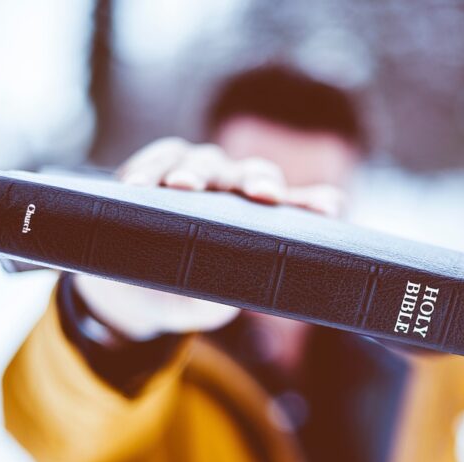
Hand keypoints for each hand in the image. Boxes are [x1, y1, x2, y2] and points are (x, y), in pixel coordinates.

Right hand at [75, 137, 345, 340]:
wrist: (135, 289)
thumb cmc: (186, 293)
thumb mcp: (210, 300)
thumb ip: (228, 293)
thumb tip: (244, 293)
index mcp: (259, 217)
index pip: (295, 205)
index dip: (312, 203)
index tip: (329, 210)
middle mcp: (234, 188)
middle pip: (252, 172)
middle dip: (255, 181)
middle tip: (257, 195)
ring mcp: (197, 173)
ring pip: (202, 160)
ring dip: (193, 171)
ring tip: (179, 186)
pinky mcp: (157, 168)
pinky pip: (158, 159)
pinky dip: (147, 168)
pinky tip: (136, 183)